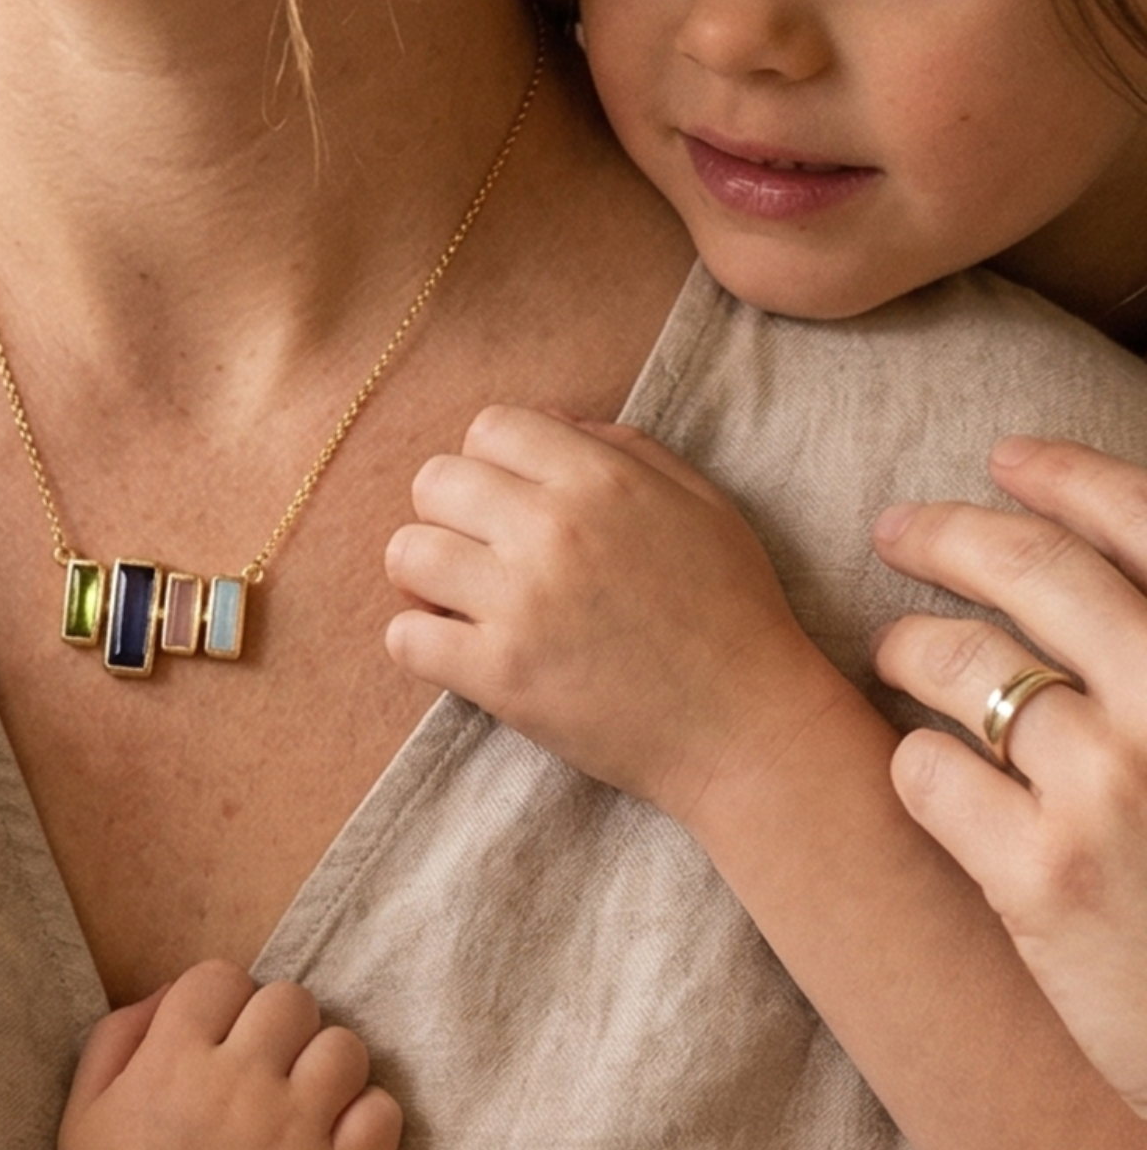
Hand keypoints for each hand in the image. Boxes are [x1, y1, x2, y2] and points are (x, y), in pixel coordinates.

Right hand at [46, 960, 400, 1149]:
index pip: (220, 976)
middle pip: (290, 999)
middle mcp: (238, 1082)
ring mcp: (294, 1129)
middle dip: (279, 1026)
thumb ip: (118, 1035)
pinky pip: (383, 1114)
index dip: (222, 1000)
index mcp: (173, 1058)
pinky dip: (368, 1120)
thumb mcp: (84, 1109)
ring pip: (345, 1047)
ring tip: (307, 1102)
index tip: (219, 1040)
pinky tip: (340, 1139)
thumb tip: (170, 994)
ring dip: (328, 1066)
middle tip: (266, 1069)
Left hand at [385, 405, 847, 826]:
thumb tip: (549, 421)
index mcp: (602, 479)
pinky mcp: (499, 675)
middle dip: (448, 513)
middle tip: (479, 553)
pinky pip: (403, 637)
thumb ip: (623, 448)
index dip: (490, 463)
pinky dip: (419, 643)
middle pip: (433, 481)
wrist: (746, 728)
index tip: (510, 503)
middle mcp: (553, 529)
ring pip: (407, 553)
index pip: (488, 426)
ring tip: (459, 600)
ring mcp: (520, 603)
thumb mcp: (700, 504)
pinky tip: (457, 650)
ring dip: (424, 576)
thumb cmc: (731, 613)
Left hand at [873, 435, 1146, 1113]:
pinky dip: (913, 762)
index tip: (1005, 458)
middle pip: (1037, 572)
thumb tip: (1097, 571)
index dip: (1068, 477)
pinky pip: (925, 771)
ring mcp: (1116, 789)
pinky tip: (924, 773)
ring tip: (896, 653)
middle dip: (948, 533)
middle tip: (896, 528)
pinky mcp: (1043, 877)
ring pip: (960, 664)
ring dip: (910, 645)